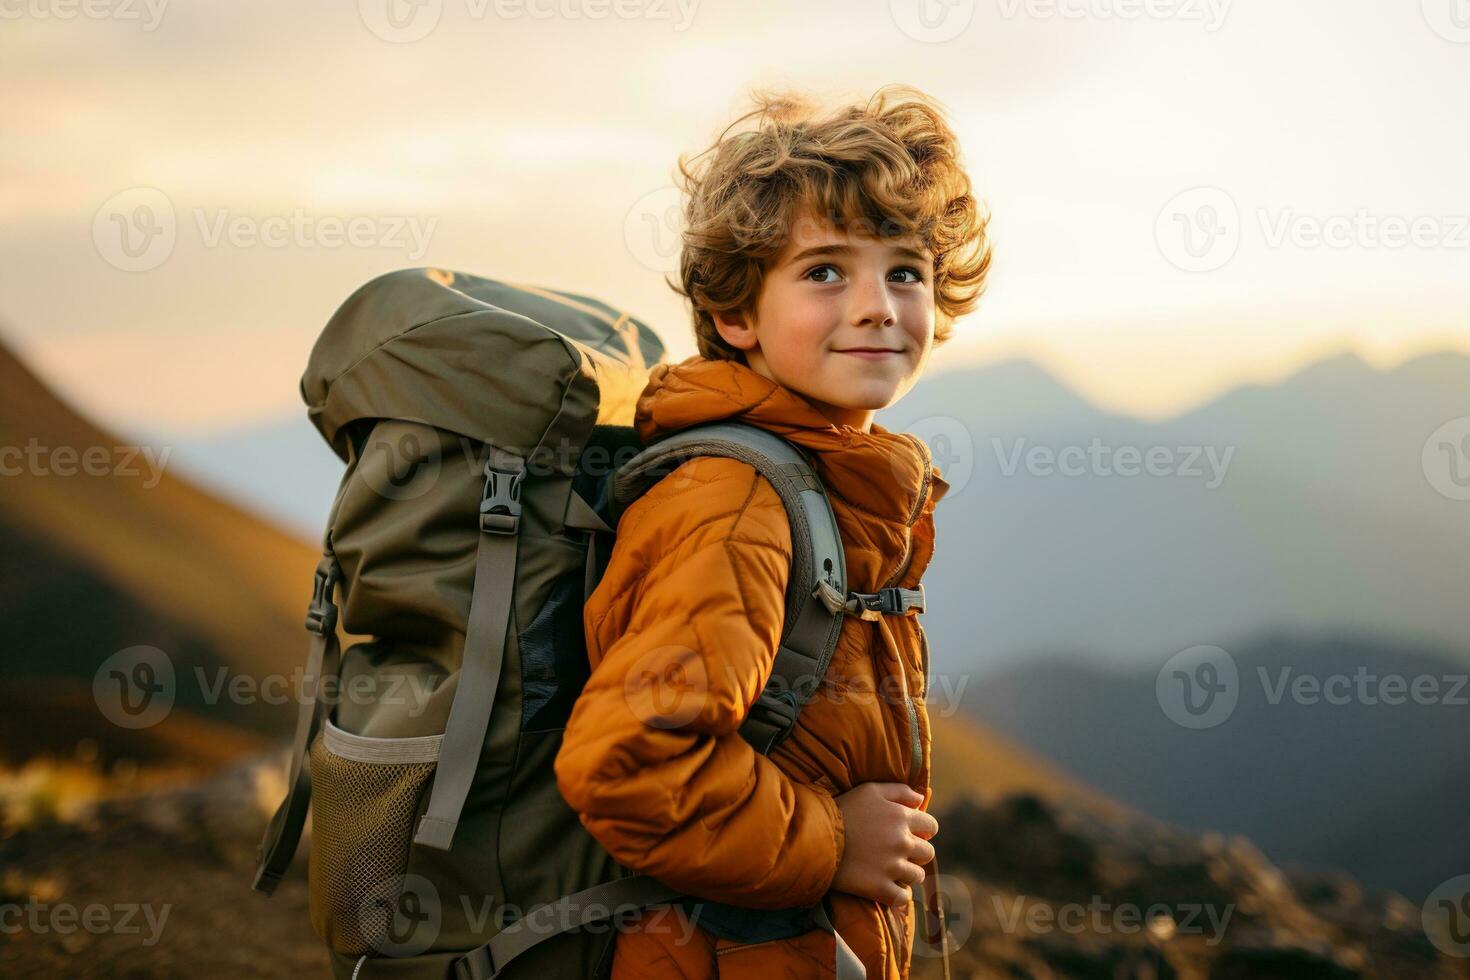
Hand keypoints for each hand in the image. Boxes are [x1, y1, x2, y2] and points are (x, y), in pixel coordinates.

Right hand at [831, 782, 937, 906]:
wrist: (815, 836)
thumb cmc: (842, 809)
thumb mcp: (869, 790)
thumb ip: (899, 791)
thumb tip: (920, 799)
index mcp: (901, 817)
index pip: (931, 826)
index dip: (924, 830)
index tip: (913, 834)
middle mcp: (902, 842)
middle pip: (927, 853)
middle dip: (916, 853)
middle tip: (898, 852)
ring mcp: (892, 867)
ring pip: (917, 876)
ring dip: (907, 874)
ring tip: (890, 870)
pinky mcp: (879, 887)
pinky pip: (902, 898)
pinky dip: (898, 895)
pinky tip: (888, 888)